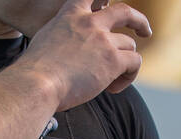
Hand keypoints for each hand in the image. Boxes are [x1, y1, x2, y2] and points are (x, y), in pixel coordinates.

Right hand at [17, 0, 151, 109]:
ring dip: (125, 64)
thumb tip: (71, 54)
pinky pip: (134, 63)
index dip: (106, 1)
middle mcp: (90, 22)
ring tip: (111, 82)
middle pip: (124, 11)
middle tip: (145, 31)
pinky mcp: (113, 60)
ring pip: (130, 45)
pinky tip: (113, 88)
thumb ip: (64, 39)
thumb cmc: (36, 72)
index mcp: (71, 14)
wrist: (37, 83)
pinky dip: (129, 77)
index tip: (113, 9)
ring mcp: (103, 40)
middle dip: (138, 21)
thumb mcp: (46, 41)